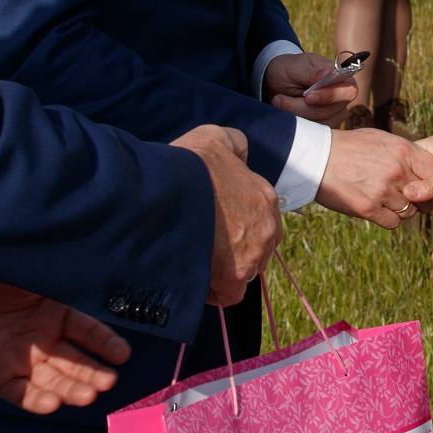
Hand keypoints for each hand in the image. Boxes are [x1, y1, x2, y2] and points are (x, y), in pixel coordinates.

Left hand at [0, 264, 130, 414]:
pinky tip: (50, 404)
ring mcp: (19, 360)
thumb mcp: (21, 269)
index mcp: (53, 310)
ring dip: (71, 389)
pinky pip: (18, 393)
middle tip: (107, 382)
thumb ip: (51, 276)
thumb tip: (88, 267)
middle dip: (92, 372)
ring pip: (52, 380)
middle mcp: (41, 339)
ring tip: (86, 396)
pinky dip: (34, 400)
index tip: (121, 354)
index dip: (105, 343)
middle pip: (75, 361)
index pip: (87, 330)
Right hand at [174, 125, 280, 305]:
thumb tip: (240, 156)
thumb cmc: (186, 164)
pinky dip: (214, 292)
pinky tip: (196, 279)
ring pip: (244, 271)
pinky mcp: (235, 276)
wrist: (166, 189)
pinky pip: (230, 294)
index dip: (238, 226)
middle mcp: (267, 225)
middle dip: (235, 251)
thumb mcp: (214, 137)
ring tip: (196, 260)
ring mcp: (253, 252)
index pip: (261, 220)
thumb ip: (235, 144)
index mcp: (264, 196)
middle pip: (257, 248)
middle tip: (205, 245)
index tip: (215, 226)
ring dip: (223, 270)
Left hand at [264, 50, 352, 125]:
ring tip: (279, 102)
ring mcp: (335, 115)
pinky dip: (297, 123)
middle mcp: (342, 99)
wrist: (277, 82)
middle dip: (303, 108)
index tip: (307, 97)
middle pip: (330, 112)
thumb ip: (313, 73)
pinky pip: (312, 133)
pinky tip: (286, 112)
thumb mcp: (296, 67)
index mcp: (343, 78)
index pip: (348, 91)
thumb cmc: (290, 70)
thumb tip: (330, 72)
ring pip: (319, 124)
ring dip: (295, 115)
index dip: (329, 96)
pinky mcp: (324, 127)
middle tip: (280, 99)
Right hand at [316, 127, 432, 228]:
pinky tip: (377, 209)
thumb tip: (423, 165)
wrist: (317, 157)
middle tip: (410, 199)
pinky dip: (388, 219)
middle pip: (425, 196)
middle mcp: (397, 171)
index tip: (429, 188)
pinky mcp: (368, 208)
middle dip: (420, 200)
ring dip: (401, 210)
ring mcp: (383, 190)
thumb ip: (404, 152)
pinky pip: (393, 222)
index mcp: (404, 151)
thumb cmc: (349, 146)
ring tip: (386, 201)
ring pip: (409, 211)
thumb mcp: (380, 139)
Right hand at [402, 132, 432, 213]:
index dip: (402, 168)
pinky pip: (431, 193)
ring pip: (422, 183)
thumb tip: (407, 193)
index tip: (394, 183)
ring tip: (414, 204)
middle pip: (415, 169)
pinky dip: (428, 200)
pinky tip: (424, 207)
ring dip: (419, 194)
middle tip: (403, 198)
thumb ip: (432, 184)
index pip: (411, 153)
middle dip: (411, 183)